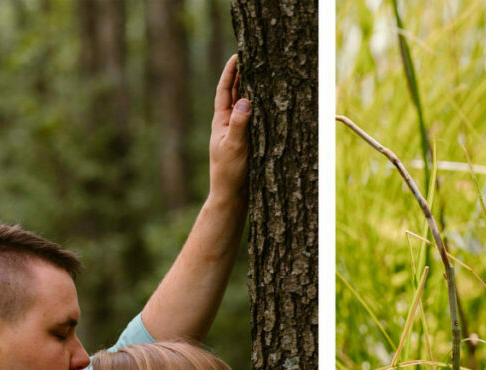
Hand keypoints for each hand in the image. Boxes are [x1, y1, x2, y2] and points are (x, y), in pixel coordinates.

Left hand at [209, 54, 250, 201]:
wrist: (230, 197)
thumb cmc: (229, 174)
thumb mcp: (234, 147)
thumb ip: (240, 123)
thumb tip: (245, 100)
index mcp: (220, 122)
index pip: (224, 91)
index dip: (230, 73)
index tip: (236, 56)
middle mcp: (226, 125)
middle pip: (233, 95)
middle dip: (241, 77)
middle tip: (250, 59)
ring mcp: (235, 133)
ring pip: (242, 106)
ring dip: (249, 90)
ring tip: (259, 74)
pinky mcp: (244, 143)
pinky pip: (251, 119)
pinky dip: (257, 108)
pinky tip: (265, 105)